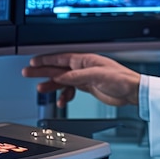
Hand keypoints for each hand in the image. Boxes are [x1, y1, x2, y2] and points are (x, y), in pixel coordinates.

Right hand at [21, 52, 140, 108]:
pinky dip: (64, 95)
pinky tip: (62, 100)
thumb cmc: (121, 79)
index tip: (33, 62)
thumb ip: (77, 77)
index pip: (61, 58)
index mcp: (85, 60)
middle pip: (58, 68)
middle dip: (42, 70)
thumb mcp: (97, 76)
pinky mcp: (88, 87)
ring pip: (63, 80)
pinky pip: (70, 89)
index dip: (46, 60)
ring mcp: (85, 77)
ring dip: (51, 84)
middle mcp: (84, 67)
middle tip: (27, 72)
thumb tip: (61, 77)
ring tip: (40, 89)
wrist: (132, 91)